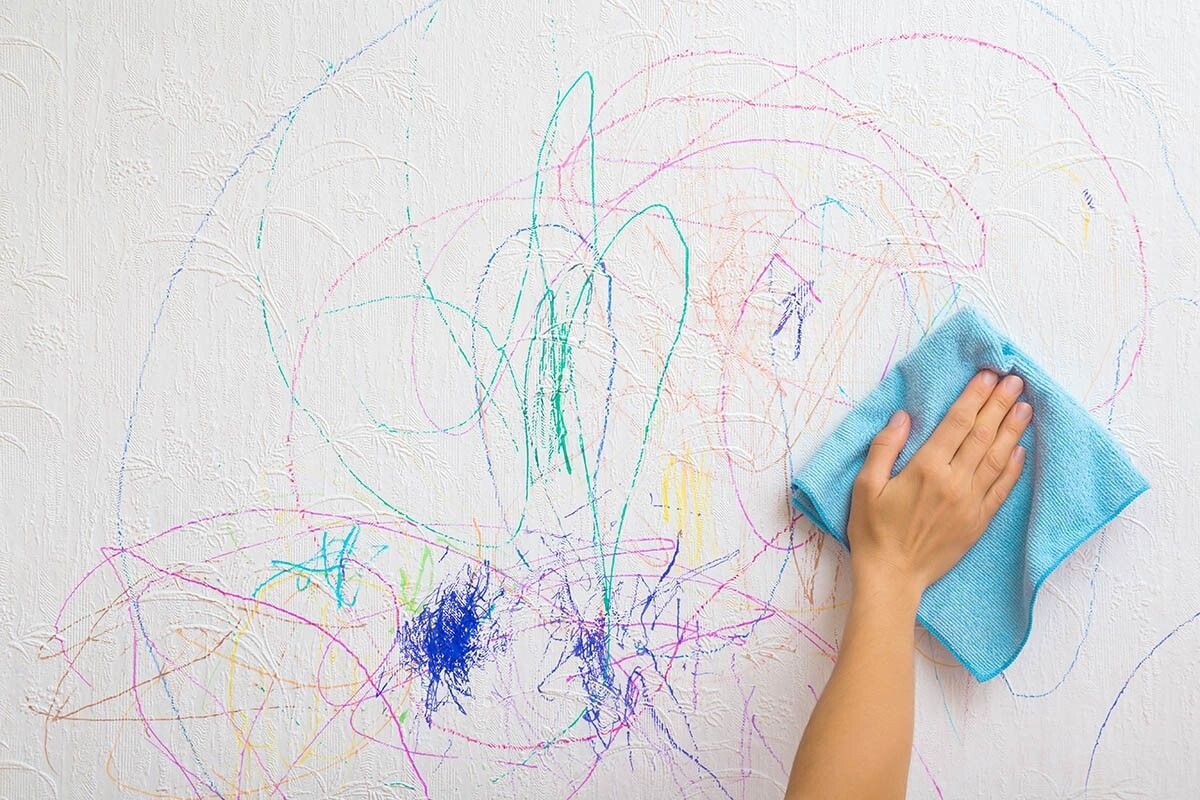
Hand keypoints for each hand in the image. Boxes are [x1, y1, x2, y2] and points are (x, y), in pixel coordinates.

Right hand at [847, 369, 1031, 600]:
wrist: (893, 577)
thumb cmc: (873, 531)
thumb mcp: (865, 486)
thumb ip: (885, 448)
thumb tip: (903, 416)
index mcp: (926, 469)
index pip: (957, 423)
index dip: (974, 397)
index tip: (987, 376)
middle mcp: (954, 482)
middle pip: (983, 434)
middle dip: (999, 404)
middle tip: (1015, 380)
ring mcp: (971, 502)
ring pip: (998, 458)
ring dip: (1013, 429)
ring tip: (1025, 406)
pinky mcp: (978, 521)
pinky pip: (1002, 488)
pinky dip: (1014, 467)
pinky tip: (1021, 448)